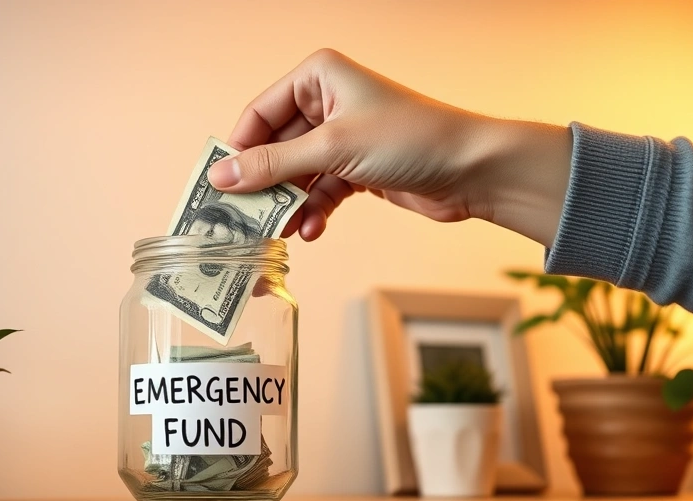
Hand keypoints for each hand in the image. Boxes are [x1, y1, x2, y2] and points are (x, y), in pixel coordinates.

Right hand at [207, 49, 571, 245]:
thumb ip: (273, 165)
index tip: (220, 186)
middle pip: (275, 148)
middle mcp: (327, 102)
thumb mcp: (332, 149)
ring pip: (296, 175)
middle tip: (244, 217)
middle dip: (264, 185)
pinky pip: (320, 192)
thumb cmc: (412, 139)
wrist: (473, 170)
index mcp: (318, 77)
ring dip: (287, 204)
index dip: (239, 150)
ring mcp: (342, 138)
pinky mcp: (356, 169)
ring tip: (277, 231)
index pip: (259, 114)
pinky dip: (313, 212)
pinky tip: (310, 230)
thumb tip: (223, 176)